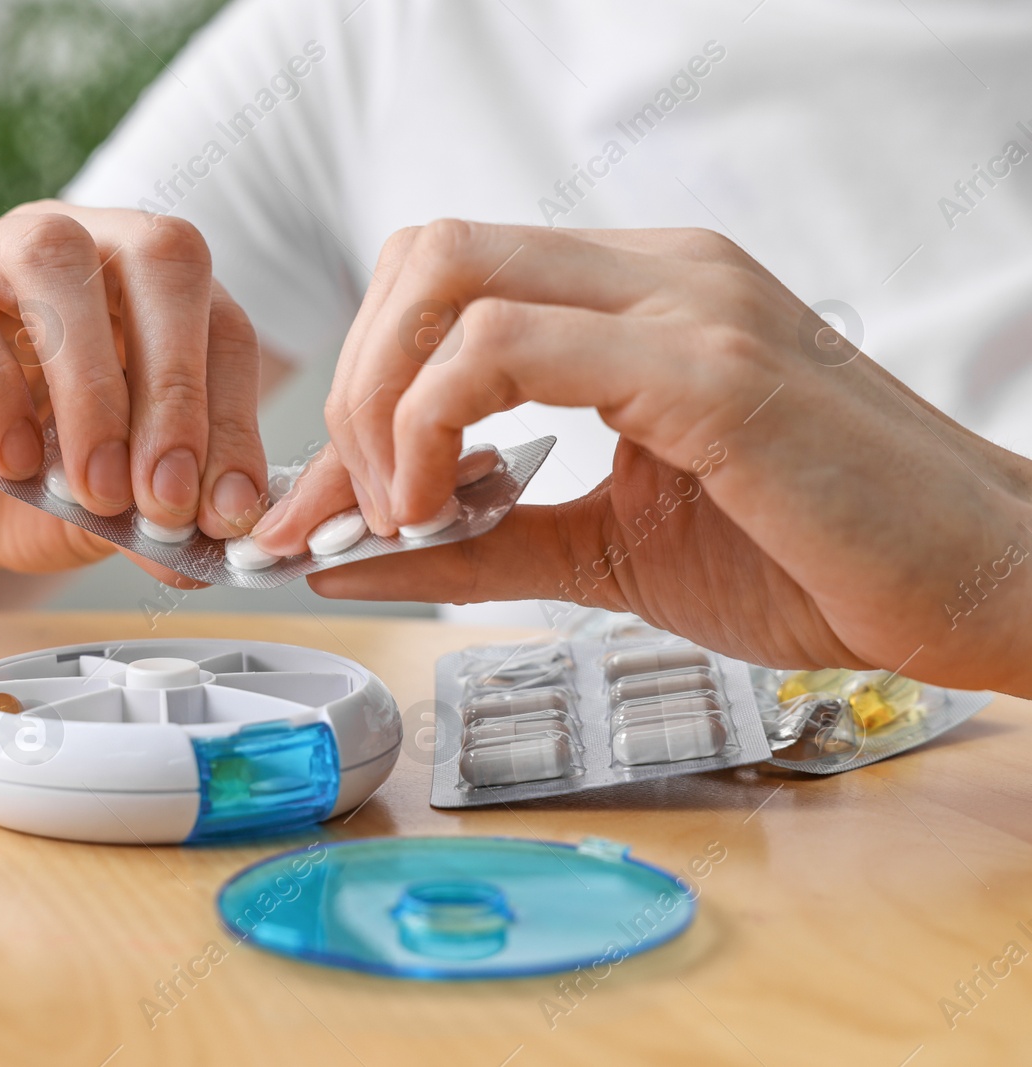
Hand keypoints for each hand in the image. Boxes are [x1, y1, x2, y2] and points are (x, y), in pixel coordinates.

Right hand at [0, 201, 267, 587]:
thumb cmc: (20, 492)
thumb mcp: (108, 517)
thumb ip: (162, 518)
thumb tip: (223, 536)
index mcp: (143, 289)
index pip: (220, 318)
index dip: (236, 414)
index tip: (227, 510)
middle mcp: (71, 248)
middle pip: (158, 253)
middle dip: (177, 383)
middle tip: (168, 495)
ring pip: (52, 257)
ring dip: (91, 384)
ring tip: (96, 488)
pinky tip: (12, 461)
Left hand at [252, 222, 1031, 694]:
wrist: (983, 587)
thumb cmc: (816, 558)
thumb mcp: (610, 549)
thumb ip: (485, 539)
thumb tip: (358, 551)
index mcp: (634, 300)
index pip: (445, 283)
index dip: (360, 385)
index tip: (326, 507)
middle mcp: (655, 275)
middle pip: (425, 255)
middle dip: (354, 388)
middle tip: (355, 508)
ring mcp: (686, 306)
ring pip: (453, 280)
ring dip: (384, 407)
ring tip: (402, 515)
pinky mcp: (711, 370)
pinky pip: (513, 348)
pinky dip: (439, 423)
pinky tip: (449, 503)